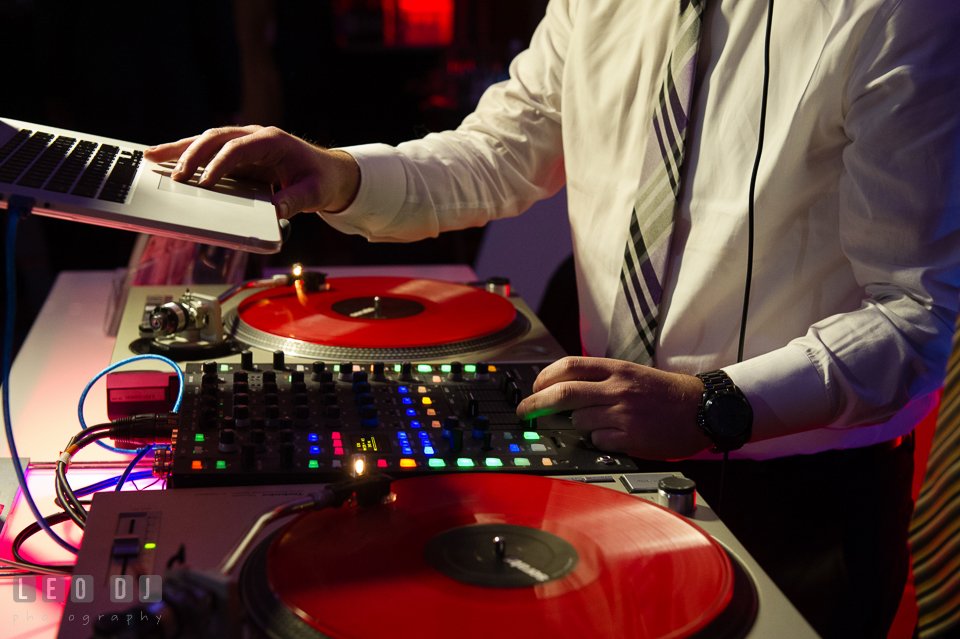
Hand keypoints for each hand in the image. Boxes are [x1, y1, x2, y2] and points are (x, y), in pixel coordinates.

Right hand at [143, 125, 359, 218]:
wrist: (327, 172)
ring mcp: (243, 142)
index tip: (205, 182)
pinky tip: (164, 160)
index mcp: (272, 141)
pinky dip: (186, 155)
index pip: (239, 148)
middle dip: (192, 155)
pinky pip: (208, 152)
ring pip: (206, 141)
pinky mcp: (236, 154)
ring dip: (179, 149)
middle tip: (174, 176)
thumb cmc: (321, 180)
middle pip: (216, 139)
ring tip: (151, 157)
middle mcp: (254, 136)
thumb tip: (275, 213)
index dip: (220, 164)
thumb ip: (295, 201)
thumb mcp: (313, 193)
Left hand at [516, 357, 709, 459]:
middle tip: (525, 412)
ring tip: (597, 423)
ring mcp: (623, 413)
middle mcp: (617, 388)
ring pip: (579, 421)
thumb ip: (600, 378)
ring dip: (578, 425)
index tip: (534, 388)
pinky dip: (598, 441)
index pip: (568, 366)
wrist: (701, 409)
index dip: (544, 378)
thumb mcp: (632, 373)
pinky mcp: (630, 437)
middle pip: (562, 394)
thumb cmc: (665, 393)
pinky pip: (598, 441)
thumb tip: (563, 388)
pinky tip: (613, 436)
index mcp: (616, 369)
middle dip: (535, 404)